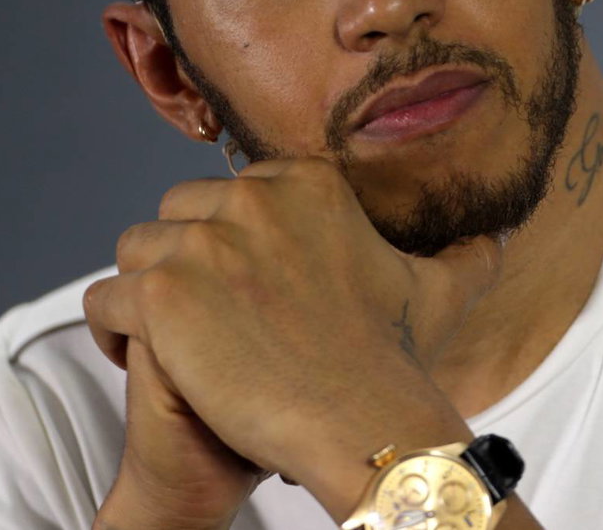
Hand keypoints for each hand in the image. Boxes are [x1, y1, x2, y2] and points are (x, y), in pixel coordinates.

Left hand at [84, 157, 504, 520]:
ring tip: (167, 340)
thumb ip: (464, 256)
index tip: (239, 285)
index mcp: (307, 184)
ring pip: (136, 252)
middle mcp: (252, 201)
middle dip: (183, 259)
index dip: (228, 240)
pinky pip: (106, 300)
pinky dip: (113, 332)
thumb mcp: (436, 293)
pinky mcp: (162, 294)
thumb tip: (496, 241)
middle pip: (178, 213)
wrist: (361, 418)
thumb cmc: (393, 362)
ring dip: (144, 293)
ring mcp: (203, 244)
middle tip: (202, 316)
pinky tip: (141, 359)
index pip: (232, 193)